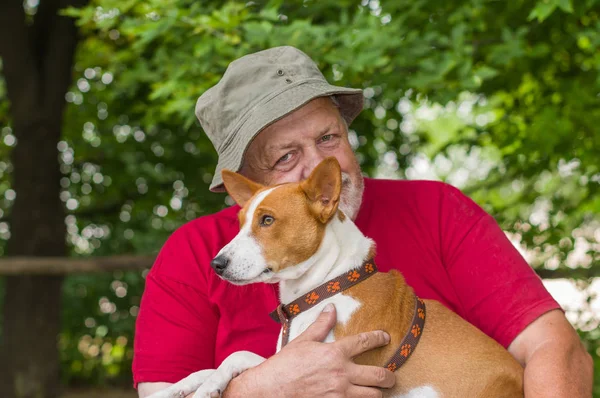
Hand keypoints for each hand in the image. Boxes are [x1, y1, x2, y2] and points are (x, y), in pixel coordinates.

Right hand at [223, 303, 394, 396]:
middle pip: (379, 376)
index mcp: (335, 353)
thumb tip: (331, 308)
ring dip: (378, 393)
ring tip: (378, 391)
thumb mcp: (303, 341)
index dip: (379, 338)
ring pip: (373, 396)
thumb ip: (321, 325)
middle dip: (389, 377)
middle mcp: (342, 374)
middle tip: (391, 377)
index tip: (386, 338)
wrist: (270, 390)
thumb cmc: (285, 365)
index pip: (365, 342)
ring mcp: (340, 394)